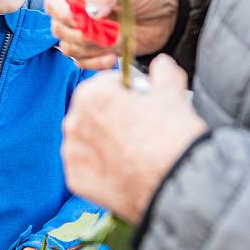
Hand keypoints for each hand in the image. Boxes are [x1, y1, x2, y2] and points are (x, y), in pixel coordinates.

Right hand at [45, 0, 178, 69]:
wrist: (167, 10)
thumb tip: (88, 11)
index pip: (54, 2)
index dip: (64, 15)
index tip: (83, 22)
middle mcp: (76, 9)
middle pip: (59, 29)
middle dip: (83, 35)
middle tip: (108, 32)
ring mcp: (84, 31)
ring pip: (70, 48)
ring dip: (92, 49)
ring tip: (117, 40)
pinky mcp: (95, 49)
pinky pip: (82, 62)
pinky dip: (96, 63)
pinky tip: (113, 56)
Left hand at [62, 55, 207, 222]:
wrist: (176, 183)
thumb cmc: (172, 136)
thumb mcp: (172, 91)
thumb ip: (162, 71)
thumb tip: (162, 66)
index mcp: (91, 94)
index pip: (104, 84)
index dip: (125, 92)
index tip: (139, 102)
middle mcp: (74, 122)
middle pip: (93, 112)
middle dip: (112, 116)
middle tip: (139, 128)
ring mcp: (73, 154)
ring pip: (88, 140)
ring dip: (105, 141)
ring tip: (133, 151)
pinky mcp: (76, 180)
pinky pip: (87, 168)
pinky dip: (101, 168)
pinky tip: (123, 169)